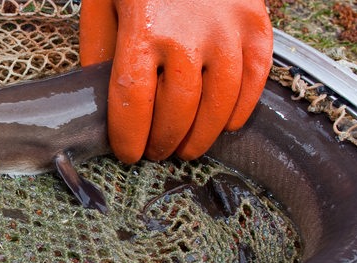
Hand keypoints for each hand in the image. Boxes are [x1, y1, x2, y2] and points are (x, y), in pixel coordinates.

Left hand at [80, 0, 272, 162]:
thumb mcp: (102, 4)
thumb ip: (100, 51)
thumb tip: (104, 99)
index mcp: (142, 29)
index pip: (133, 103)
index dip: (130, 137)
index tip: (127, 152)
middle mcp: (187, 34)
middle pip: (177, 111)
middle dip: (163, 141)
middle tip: (156, 152)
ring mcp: (227, 30)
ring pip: (218, 105)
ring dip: (201, 137)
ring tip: (187, 148)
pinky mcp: (256, 25)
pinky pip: (254, 81)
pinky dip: (239, 110)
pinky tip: (223, 124)